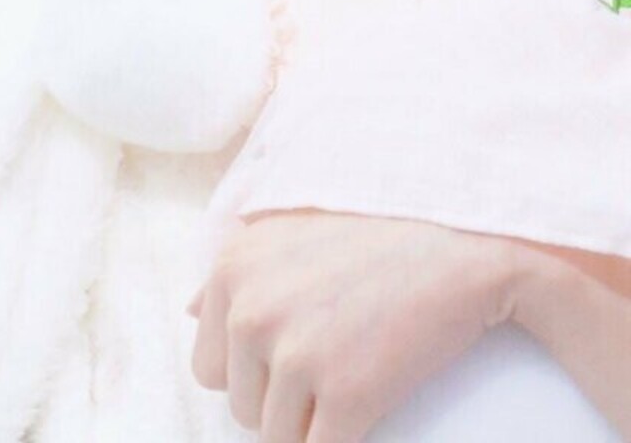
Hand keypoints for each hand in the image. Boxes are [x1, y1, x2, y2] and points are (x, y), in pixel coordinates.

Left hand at [185, 208, 519, 442]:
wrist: (461, 241)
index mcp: (232, 268)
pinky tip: (367, 412)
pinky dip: (341, 441)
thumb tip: (187, 310)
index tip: (293, 355)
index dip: (251, 370)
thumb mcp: (287, 227)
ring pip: (277, 438)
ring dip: (311, 424)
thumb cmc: (377, 229)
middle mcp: (250, 310)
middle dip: (279, 400)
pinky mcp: (345, 394)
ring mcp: (295, 354)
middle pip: (240, 406)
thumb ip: (236, 269)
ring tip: (352, 378)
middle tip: (330, 365)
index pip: (207, 364)